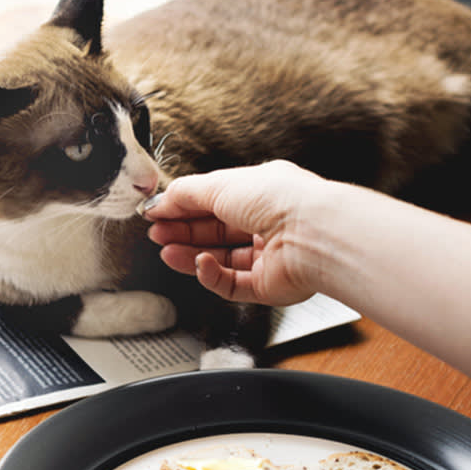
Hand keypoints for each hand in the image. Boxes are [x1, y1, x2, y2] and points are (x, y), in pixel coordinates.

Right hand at [144, 160, 327, 305]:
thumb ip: (185, 193)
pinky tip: (200, 264)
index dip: (184, 207)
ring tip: (166, 251)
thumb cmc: (280, 200)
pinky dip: (212, 275)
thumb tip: (160, 200)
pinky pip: (232, 284)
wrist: (313, 234)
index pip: (216, 202)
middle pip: (216, 232)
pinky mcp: (269, 285)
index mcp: (262, 193)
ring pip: (222, 260)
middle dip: (184, 232)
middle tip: (157, 233)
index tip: (157, 212)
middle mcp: (268, 223)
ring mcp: (270, 256)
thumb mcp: (220, 184)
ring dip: (191, 255)